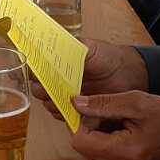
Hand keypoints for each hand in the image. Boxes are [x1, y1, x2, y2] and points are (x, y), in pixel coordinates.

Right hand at [28, 37, 149, 117]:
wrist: (126, 75)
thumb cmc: (106, 57)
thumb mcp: (88, 47)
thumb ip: (71, 45)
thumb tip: (54, 44)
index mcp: (55, 63)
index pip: (35, 68)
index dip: (33, 70)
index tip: (36, 72)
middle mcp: (56, 80)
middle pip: (37, 88)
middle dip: (42, 88)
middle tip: (52, 87)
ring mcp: (65, 96)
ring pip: (47, 103)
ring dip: (54, 102)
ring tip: (66, 98)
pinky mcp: (74, 111)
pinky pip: (61, 115)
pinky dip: (64, 113)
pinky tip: (74, 108)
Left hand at [68, 91, 159, 159]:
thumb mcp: (137, 102)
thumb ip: (104, 104)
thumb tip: (75, 104)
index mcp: (125, 154)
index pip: (80, 141)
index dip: (84, 122)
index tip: (99, 109)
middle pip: (84, 147)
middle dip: (92, 127)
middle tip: (116, 115)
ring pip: (91, 151)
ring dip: (100, 135)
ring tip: (124, 124)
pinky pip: (103, 157)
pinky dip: (108, 143)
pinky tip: (126, 134)